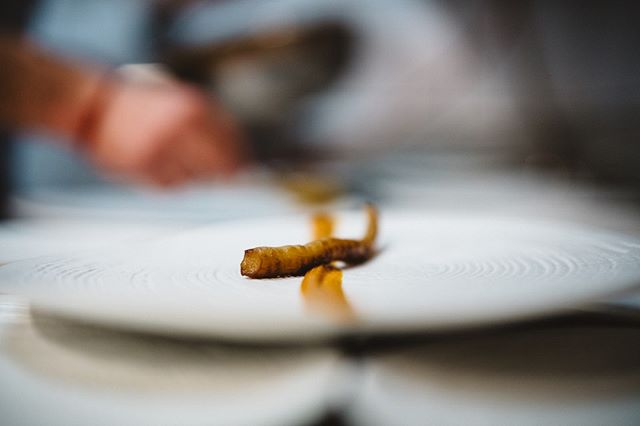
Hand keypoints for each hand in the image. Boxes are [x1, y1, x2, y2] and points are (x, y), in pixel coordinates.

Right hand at [80, 80, 246, 186]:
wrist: (94, 107)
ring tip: (180, 162)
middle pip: (218, 167)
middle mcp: (179, 130)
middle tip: (224, 179)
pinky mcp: (143, 169)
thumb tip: (237, 152)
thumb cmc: (140, 103)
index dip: (241, 158)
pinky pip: (173, 186)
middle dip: (223, 174)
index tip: (246, 168)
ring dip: (196, 177)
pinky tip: (162, 166)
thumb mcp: (179, 99)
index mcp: (192, 109)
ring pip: (196, 179)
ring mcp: (160, 151)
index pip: (231, 142)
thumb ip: (209, 122)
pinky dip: (173, 181)